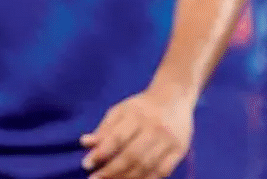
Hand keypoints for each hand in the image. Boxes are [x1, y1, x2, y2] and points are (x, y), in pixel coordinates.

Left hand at [79, 87, 193, 178]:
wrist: (174, 97)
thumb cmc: (142, 106)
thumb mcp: (121, 110)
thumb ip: (104, 128)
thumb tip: (85, 143)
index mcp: (137, 114)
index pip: (117, 137)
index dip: (101, 152)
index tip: (86, 164)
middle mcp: (155, 127)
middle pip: (131, 155)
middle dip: (111, 171)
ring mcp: (169, 140)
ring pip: (146, 166)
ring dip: (126, 178)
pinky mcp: (180, 150)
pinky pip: (162, 171)